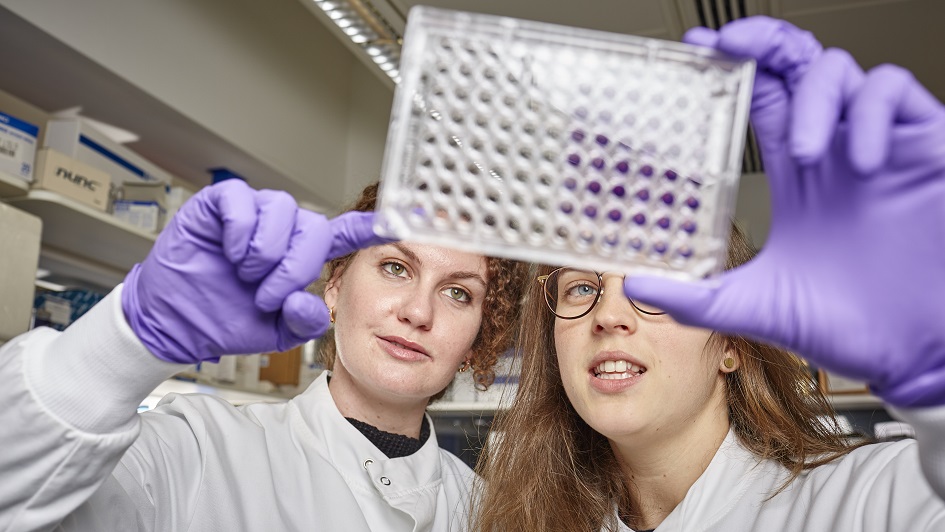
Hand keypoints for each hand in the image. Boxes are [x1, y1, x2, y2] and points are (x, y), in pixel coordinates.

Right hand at [122, 179, 390, 363]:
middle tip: (267, 294)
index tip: (396, 221)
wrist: (176, 324)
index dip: (368, 226)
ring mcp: (251, 214)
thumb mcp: (274, 331)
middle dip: (295, 267)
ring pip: (282, 210)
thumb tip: (312, 304)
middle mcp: (281, 229)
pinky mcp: (219, 204)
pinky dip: (241, 231)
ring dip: (267, 252)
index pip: (343, 233)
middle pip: (313, 227)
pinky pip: (243, 200)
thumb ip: (303, 320)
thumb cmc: (224, 319)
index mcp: (299, 255)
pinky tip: (231, 252)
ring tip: (246, 274)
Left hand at [623, 17, 944, 406]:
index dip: (733, 67)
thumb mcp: (759, 306)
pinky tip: (858, 159)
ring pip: (843, 71)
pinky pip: (896, 93)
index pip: (762, 99)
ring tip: (803, 149)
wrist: (915, 351)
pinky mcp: (924, 150)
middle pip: (799, 66)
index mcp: (798, 177)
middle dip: (767, 42)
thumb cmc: (848, 327)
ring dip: (815, 97)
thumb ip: (698, 297)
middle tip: (733, 44)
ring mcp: (879, 147)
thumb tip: (633, 285)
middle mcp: (834, 152)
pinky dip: (871, 112)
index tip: (695, 51)